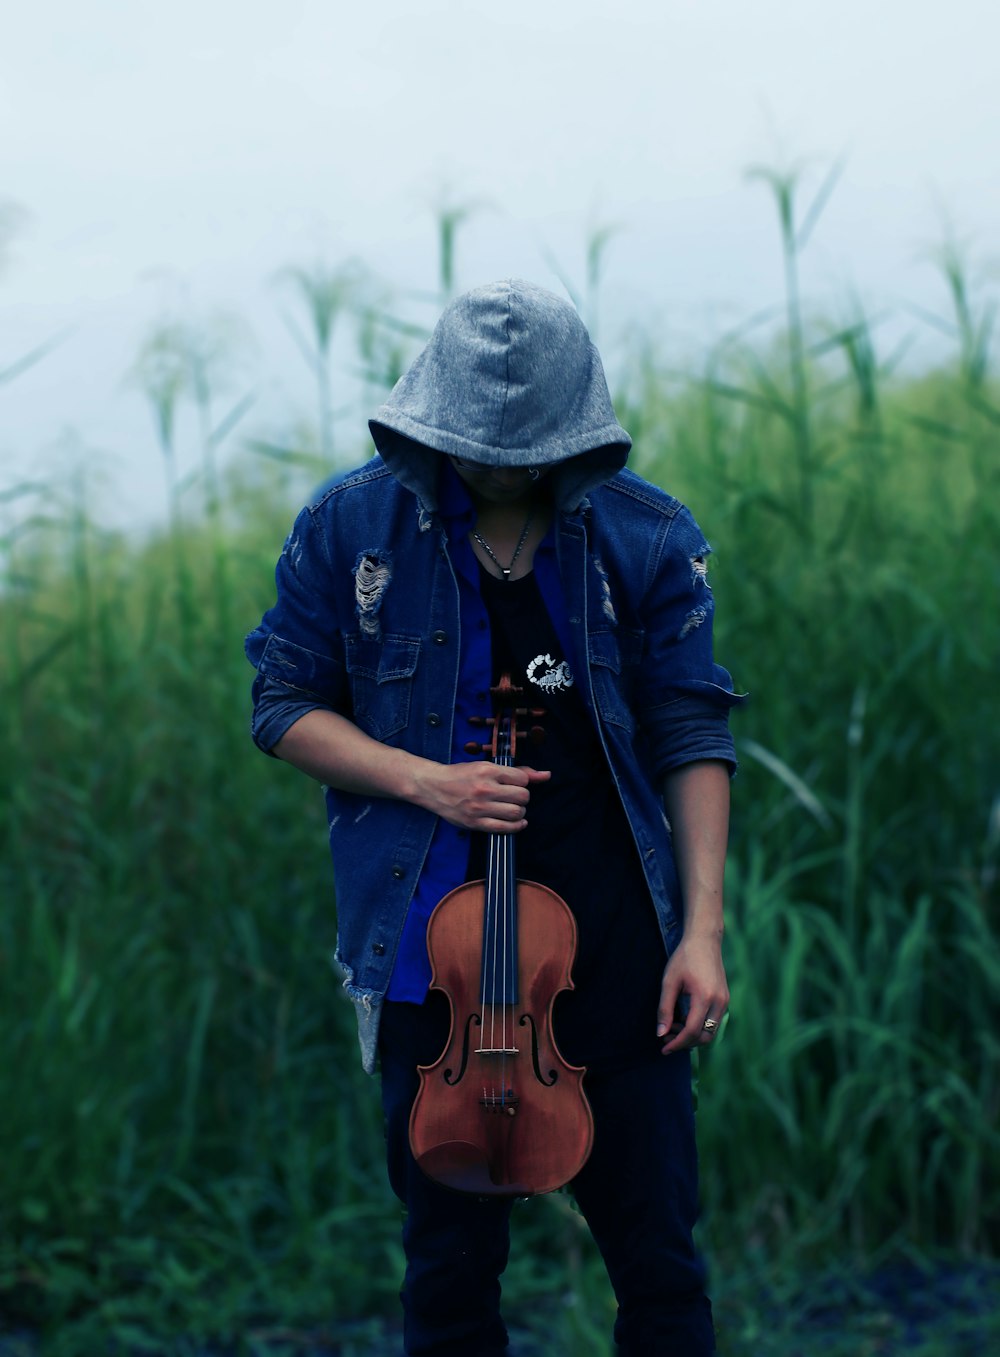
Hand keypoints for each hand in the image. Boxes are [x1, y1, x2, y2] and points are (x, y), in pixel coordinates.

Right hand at [415, 760, 550, 831]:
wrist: (433, 787)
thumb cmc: (461, 775)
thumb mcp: (486, 766)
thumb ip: (517, 771)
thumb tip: (546, 775)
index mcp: (487, 771)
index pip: (522, 779)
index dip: (522, 782)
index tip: (514, 784)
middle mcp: (484, 789)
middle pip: (523, 797)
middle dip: (523, 798)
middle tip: (514, 797)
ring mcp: (479, 808)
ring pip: (516, 813)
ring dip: (520, 811)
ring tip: (512, 808)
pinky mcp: (475, 823)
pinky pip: (504, 829)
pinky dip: (516, 826)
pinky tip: (517, 822)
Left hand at [655, 933, 728, 1054]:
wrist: (704, 940)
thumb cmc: (684, 958)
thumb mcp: (669, 981)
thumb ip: (664, 1008)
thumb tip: (660, 1033)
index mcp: (705, 997)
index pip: (692, 1031)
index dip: (677, 1043)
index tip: (663, 1048)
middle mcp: (719, 1002)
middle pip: (704, 1037)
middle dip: (685, 1042)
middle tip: (666, 1037)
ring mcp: (724, 1001)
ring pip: (711, 1032)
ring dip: (692, 1036)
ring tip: (672, 1027)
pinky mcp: (724, 999)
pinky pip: (713, 1021)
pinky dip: (700, 1026)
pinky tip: (684, 1019)